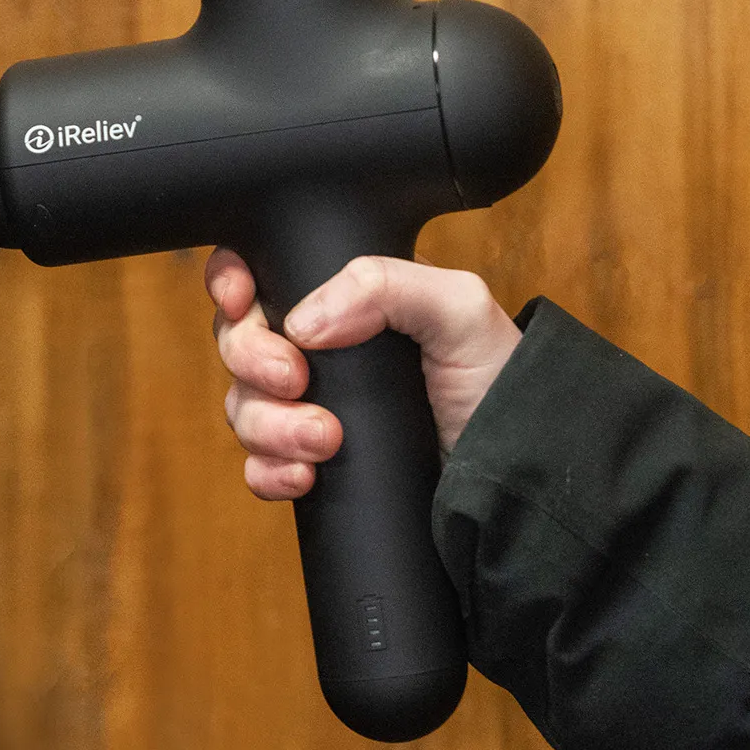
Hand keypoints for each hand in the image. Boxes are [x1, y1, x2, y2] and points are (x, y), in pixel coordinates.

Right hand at [205, 249, 521, 501]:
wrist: (516, 473)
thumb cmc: (500, 382)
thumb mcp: (459, 308)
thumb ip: (384, 284)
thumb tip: (301, 322)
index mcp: (344, 298)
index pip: (261, 274)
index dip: (233, 284)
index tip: (241, 300)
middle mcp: (318, 349)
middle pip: (237, 342)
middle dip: (253, 362)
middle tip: (296, 381)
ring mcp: (309, 408)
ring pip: (242, 407)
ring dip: (269, 426)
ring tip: (324, 440)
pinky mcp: (310, 462)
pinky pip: (257, 465)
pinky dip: (269, 470)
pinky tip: (305, 475)